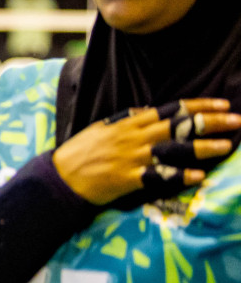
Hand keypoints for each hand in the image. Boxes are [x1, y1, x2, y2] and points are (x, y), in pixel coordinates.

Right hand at [52, 99, 239, 205]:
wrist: (60, 176)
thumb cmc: (80, 152)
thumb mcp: (102, 127)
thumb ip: (127, 118)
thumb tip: (149, 109)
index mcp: (130, 123)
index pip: (171, 109)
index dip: (199, 105)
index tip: (222, 103)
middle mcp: (135, 138)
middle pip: (180, 126)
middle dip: (211, 122)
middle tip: (236, 120)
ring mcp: (133, 158)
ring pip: (175, 149)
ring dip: (203, 147)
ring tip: (227, 146)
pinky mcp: (129, 179)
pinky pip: (160, 176)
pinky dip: (180, 175)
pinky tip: (198, 176)